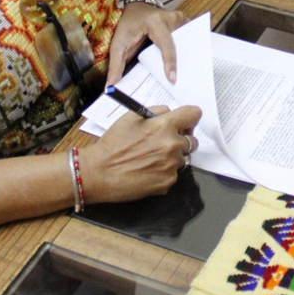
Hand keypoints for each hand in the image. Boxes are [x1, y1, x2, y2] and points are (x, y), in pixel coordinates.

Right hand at [79, 104, 202, 202]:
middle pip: (192, 141)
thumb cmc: (113, 143)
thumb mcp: (131, 117)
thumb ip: (155, 112)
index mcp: (165, 125)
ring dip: (171, 158)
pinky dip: (163, 172)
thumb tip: (169, 113)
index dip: (189, 118)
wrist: (99, 172)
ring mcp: (171, 166)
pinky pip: (172, 174)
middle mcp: (172, 145)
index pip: (194, 114)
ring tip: (149, 159)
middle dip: (181, 140)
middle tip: (163, 144)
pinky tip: (146, 171)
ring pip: (182, 158)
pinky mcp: (167, 182)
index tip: (184, 124)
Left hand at [107, 2, 185, 85]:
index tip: (172, 79)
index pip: (166, 46)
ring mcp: (178, 18)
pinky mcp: (182, 21)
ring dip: (183, 55)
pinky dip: (183, 48)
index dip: (170, 63)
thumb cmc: (126, 25)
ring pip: (185, 41)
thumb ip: (115, 65)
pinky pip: (186, 37)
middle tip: (179, 79)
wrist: (133, 6)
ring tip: (183, 71)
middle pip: (179, 45)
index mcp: (155, 22)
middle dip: (180, 62)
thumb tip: (110, 86)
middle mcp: (170, 18)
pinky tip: (183, 59)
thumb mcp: (118, 44)